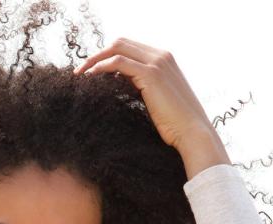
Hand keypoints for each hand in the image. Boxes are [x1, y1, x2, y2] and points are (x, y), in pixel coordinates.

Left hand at [73, 37, 214, 152]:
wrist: (192, 132)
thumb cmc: (174, 123)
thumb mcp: (156, 98)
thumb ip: (141, 86)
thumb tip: (119, 83)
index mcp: (164, 59)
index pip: (129, 47)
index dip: (108, 55)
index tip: (90, 69)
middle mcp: (161, 55)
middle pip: (121, 43)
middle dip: (97, 54)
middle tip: (80, 70)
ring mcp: (157, 62)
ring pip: (118, 48)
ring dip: (95, 59)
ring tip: (80, 74)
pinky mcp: (151, 74)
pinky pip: (119, 62)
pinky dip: (101, 67)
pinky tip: (90, 77)